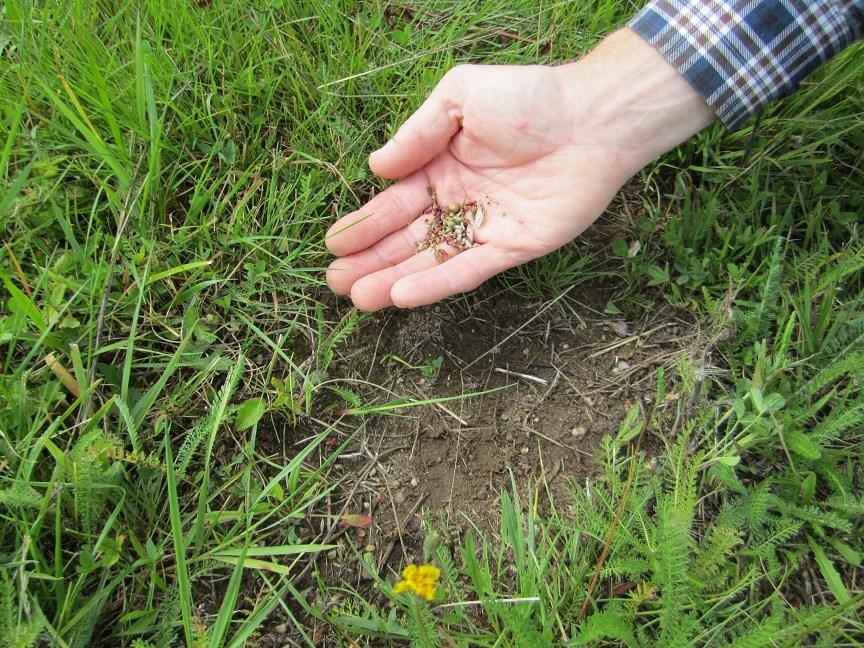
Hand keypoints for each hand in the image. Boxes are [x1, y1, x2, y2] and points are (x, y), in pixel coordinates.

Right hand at [326, 29, 713, 310]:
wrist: (592, 117)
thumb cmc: (527, 99)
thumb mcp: (460, 97)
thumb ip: (417, 133)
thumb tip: (375, 168)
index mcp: (442, 168)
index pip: (394, 204)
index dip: (364, 225)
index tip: (333, 245)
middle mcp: (459, 202)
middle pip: (407, 238)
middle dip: (371, 261)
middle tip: (335, 283)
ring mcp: (486, 228)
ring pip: (432, 260)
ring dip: (394, 279)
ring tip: (358, 299)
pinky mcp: (514, 248)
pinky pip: (470, 270)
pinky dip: (437, 283)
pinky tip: (403, 295)